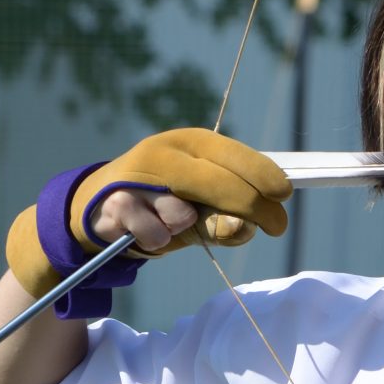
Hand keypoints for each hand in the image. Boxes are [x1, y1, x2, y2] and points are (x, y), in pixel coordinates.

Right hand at [5, 129, 293, 298]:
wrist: (99, 212)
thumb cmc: (163, 208)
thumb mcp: (201, 211)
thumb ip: (226, 220)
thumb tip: (243, 228)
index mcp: (193, 143)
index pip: (236, 156)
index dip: (265, 176)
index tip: (285, 197)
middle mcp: (167, 151)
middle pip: (221, 181)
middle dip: (252, 208)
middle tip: (275, 227)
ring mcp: (139, 175)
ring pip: (185, 213)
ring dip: (188, 228)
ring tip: (174, 224)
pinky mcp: (117, 203)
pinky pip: (156, 233)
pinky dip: (159, 240)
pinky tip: (149, 232)